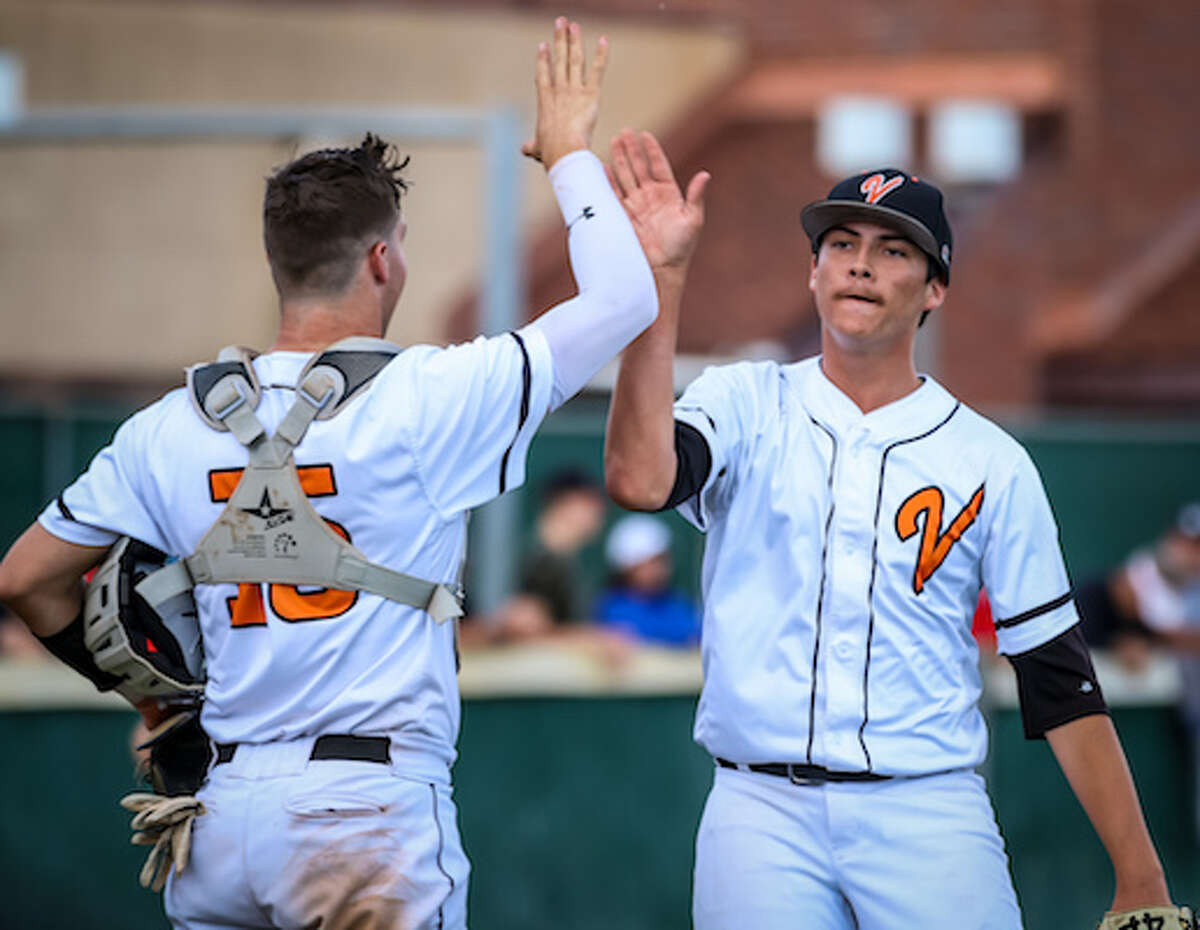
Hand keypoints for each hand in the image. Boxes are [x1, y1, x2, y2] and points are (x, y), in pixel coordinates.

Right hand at [522, 17, 609, 169]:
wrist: (564, 150)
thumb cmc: (550, 153)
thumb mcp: (537, 148)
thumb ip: (532, 146)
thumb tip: (525, 150)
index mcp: (545, 102)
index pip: (543, 76)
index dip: (543, 60)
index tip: (543, 45)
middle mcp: (558, 91)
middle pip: (559, 59)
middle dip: (560, 39)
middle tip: (561, 22)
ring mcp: (574, 90)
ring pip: (574, 59)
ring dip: (575, 40)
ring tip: (574, 25)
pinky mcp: (591, 94)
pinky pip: (597, 71)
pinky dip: (601, 55)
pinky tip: (604, 40)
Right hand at [608, 129, 709, 272]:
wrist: (661, 269)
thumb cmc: (681, 247)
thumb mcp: (693, 220)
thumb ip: (696, 197)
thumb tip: (705, 175)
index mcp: (668, 194)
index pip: (658, 166)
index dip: (652, 150)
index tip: (645, 135)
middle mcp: (650, 196)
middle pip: (639, 167)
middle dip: (632, 149)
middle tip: (625, 131)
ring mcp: (635, 205)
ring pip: (625, 176)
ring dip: (619, 159)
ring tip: (614, 141)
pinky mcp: (623, 216)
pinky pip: (613, 194)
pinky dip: (608, 180)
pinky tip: (603, 167)